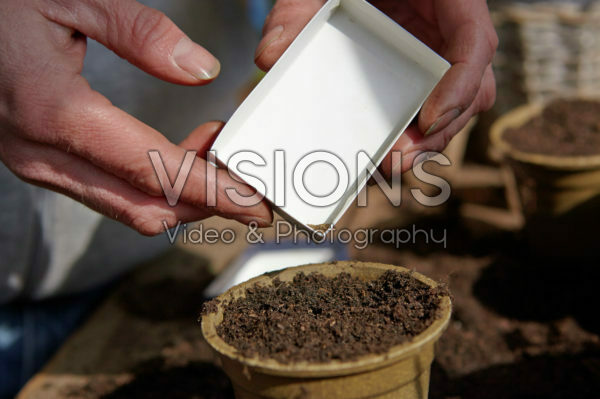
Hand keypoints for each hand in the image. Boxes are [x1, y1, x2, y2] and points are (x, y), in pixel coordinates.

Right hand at [0, 0, 271, 235]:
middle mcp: (41, 153)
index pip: (155, 171)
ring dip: (179, 194)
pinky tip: (177, 155)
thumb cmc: (2, 4)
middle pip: (145, 208)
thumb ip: (139, 33)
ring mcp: (36, 163)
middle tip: (247, 184)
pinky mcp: (38, 161)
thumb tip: (200, 69)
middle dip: (205, 205)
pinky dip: (150, 185)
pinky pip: (106, 191)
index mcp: (53, 111)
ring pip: (126, 207)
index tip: (256, 206)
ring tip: (216, 156)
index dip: (213, 193)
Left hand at [255, 0, 497, 174]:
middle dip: (438, 133)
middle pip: (471, 89)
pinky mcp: (422, 78)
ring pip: (454, 108)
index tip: (429, 120)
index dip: (461, 85)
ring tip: (386, 165)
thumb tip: (270, 58)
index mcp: (448, 0)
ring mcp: (439, 58)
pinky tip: (381, 153)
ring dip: (426, 143)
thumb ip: (297, 11)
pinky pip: (429, 110)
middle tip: (396, 160)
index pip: (476, 42)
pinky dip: (411, 135)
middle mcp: (451, 34)